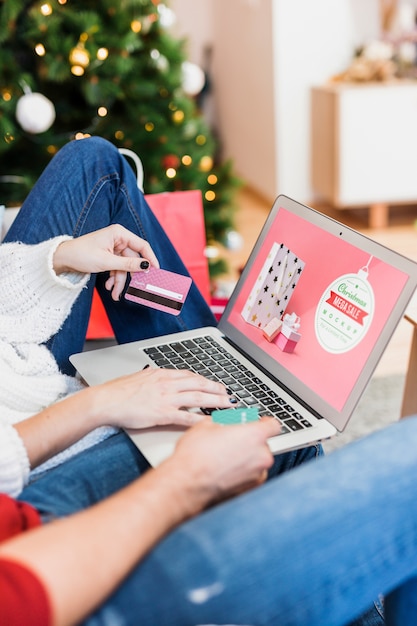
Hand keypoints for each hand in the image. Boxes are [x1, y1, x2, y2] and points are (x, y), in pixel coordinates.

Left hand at [53, 225, 159, 299]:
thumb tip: (146, 266)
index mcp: (119, 233)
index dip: (150, 258)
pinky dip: (113, 278)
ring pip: (124, 267)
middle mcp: (118, 239)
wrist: (63, 259)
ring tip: (115, 294)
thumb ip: (128, 264)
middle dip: (130, 276)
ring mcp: (113, 248)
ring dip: (119, 281)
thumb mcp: (106, 262)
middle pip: (133, 259)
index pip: (142, 245)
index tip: (156, 271)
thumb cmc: (81, 254)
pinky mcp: (108, 256)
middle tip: (137, 289)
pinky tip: (108, 287)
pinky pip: (117, 268)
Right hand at [95, 367, 233, 428]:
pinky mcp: (163, 413)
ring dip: (216, 401)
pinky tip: (210, 422)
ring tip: (228, 405)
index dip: (205, 380)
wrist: (105, 401)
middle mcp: (167, 383)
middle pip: (199, 384)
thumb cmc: (117, 391)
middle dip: (217, 388)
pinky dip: (201, 419)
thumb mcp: (139, 378)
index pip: (189, 375)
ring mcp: (166, 398)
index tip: (214, 383)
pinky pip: (187, 416)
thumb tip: (158, 377)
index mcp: (162, 374)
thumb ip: (153, 378)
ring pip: (198, 397)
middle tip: (228, 393)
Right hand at [164, 417, 281, 514]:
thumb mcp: (206, 425)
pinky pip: (252, 474)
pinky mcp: (251, 488)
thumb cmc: (196, 455)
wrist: (187, 483)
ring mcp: (258, 474)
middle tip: (232, 441)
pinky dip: (243, 471)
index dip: (265, 422)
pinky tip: (226, 469)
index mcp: (254, 435)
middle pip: (263, 443)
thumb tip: (224, 423)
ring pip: (257, 460)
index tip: (260, 423)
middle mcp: (261, 455)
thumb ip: (223, 421)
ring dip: (247, 457)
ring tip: (226, 457)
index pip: (273, 425)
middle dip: (250, 441)